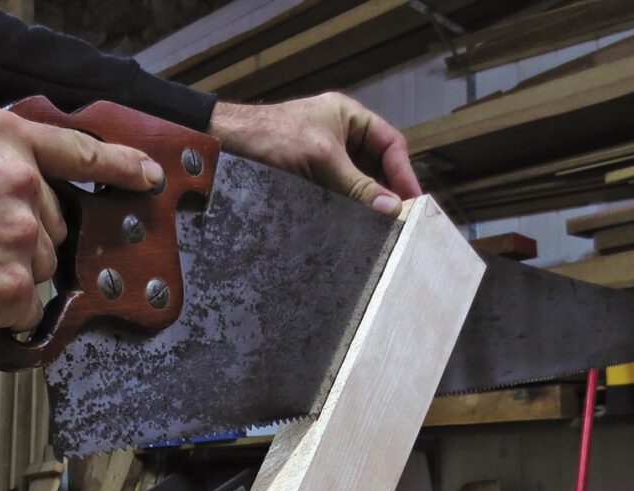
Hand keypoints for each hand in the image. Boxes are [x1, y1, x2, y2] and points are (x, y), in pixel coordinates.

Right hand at [0, 106, 164, 340]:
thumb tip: (26, 167)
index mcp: (4, 140)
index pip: (80, 150)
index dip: (120, 165)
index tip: (146, 176)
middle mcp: (21, 184)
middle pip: (53, 225)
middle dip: (22, 236)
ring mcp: (20, 238)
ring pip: (40, 267)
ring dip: (9, 272)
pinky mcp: (13, 288)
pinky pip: (24, 305)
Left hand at [208, 92, 420, 215]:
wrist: (222, 146)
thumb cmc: (269, 136)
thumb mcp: (321, 158)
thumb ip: (357, 184)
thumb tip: (391, 207)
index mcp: (347, 117)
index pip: (390, 144)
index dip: (403, 172)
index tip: (411, 202)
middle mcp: (338, 137)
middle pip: (375, 168)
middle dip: (385, 192)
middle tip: (397, 221)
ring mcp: (320, 160)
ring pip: (354, 186)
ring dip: (364, 205)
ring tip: (377, 229)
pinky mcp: (304, 182)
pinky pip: (333, 198)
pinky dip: (343, 212)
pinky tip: (349, 228)